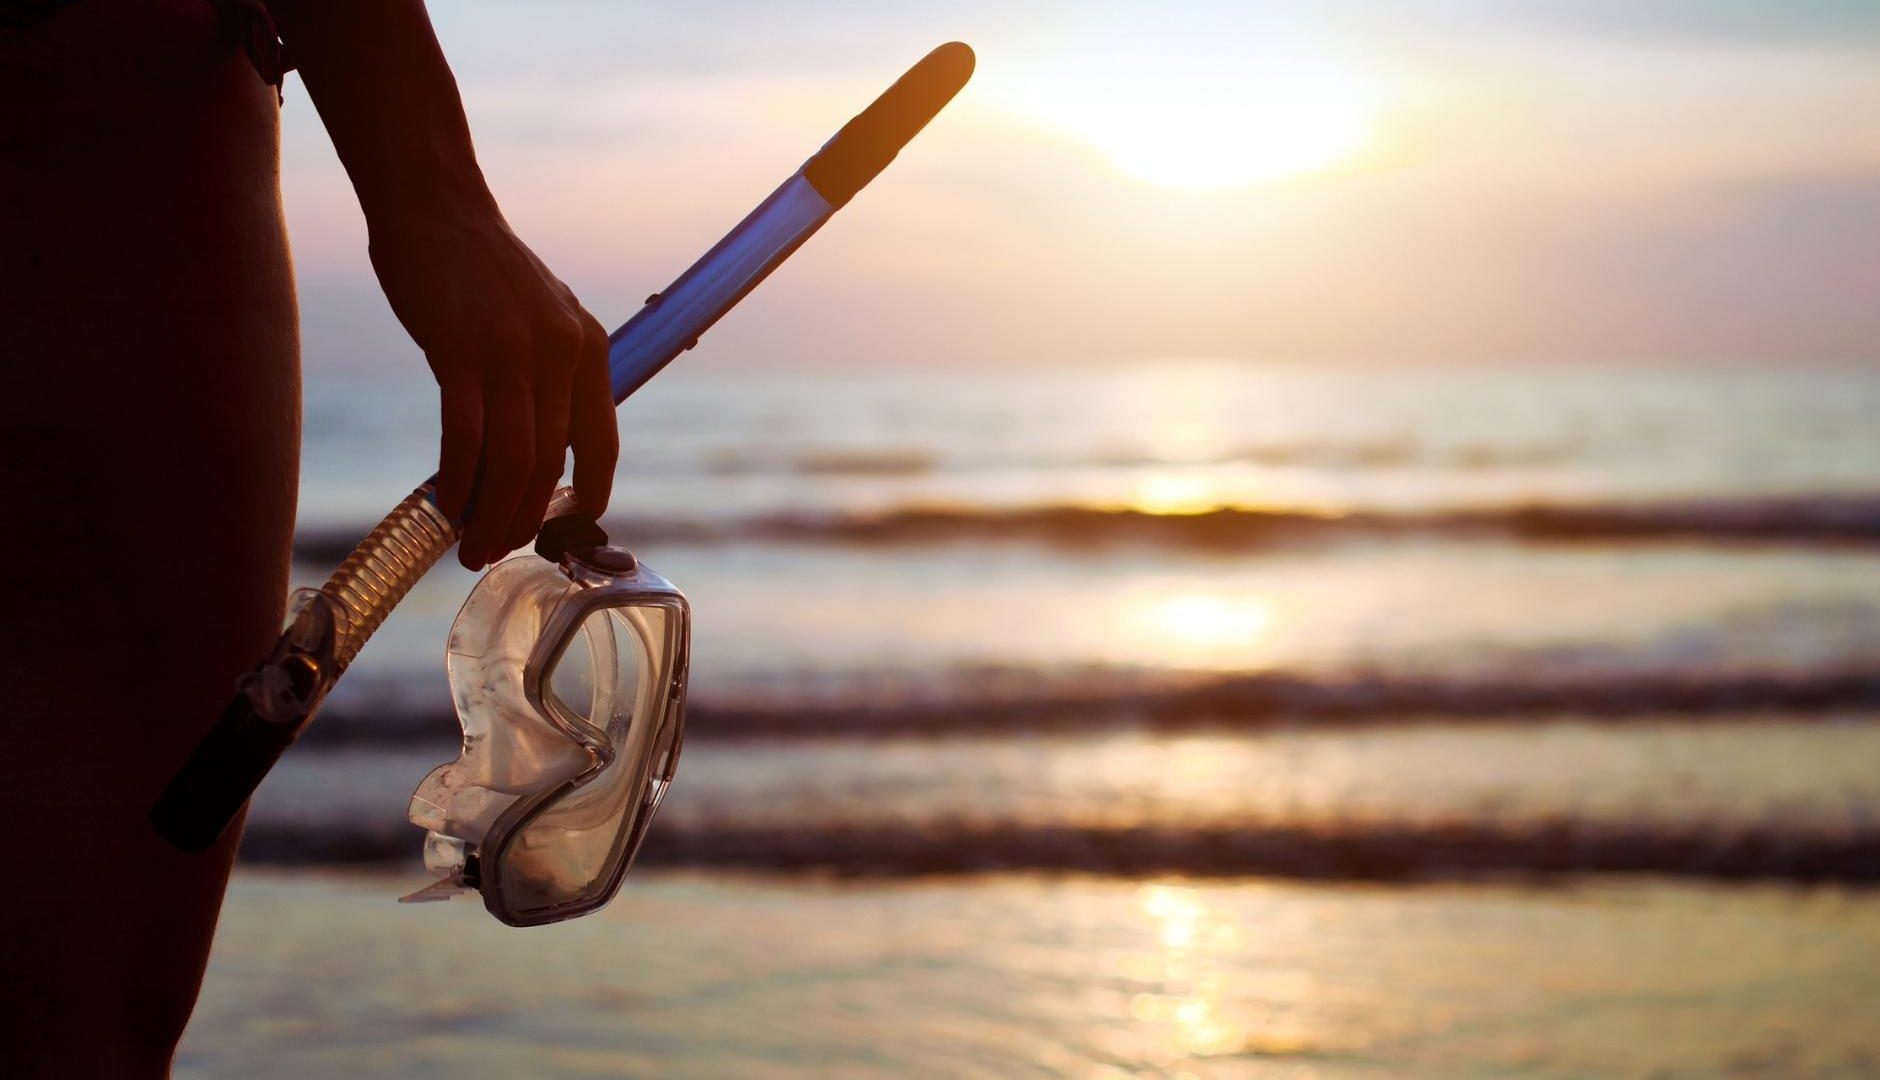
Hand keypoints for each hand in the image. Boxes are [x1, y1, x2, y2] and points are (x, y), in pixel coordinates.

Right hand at [367, 204, 617, 568]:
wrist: (435, 205)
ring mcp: (513, 353)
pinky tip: (443, 503)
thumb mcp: (543, 316)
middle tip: (495, 550)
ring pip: (511, 461)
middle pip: (549, 464)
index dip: (590, 496)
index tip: (568, 529)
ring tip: (470, 544)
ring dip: (489, 513)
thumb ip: (552, 372)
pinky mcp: (460, 351)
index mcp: (591, 349)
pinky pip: (464, 436)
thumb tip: (543, 442)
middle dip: (522, 520)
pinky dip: (455, 479)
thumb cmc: (480, 268)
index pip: (602, 444)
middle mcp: (563, 353)